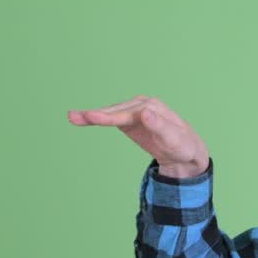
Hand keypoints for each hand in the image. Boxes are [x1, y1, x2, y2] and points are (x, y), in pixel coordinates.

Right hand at [68, 94, 209, 177]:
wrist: (185, 152)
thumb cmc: (183, 146)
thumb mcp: (174, 139)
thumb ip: (160, 127)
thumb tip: (145, 113)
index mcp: (153, 108)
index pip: (128, 113)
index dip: (110, 117)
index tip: (94, 118)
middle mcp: (142, 105)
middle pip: (116, 111)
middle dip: (96, 114)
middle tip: (75, 117)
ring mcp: (134, 112)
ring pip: (111, 114)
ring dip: (92, 116)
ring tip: (72, 117)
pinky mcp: (130, 120)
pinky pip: (111, 119)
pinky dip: (97, 119)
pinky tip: (82, 119)